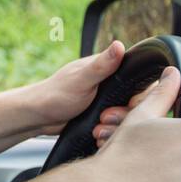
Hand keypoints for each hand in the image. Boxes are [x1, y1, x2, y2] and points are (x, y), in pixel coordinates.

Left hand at [31, 40, 150, 138]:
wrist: (38, 117)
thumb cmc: (55, 94)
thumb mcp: (80, 80)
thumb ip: (102, 65)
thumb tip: (119, 45)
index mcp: (110, 69)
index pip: (141, 81)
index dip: (140, 96)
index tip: (129, 105)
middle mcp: (113, 85)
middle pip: (138, 103)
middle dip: (124, 115)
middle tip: (105, 117)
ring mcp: (109, 103)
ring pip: (128, 118)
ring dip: (115, 127)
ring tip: (98, 129)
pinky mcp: (104, 118)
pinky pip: (117, 128)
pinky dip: (109, 134)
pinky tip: (97, 136)